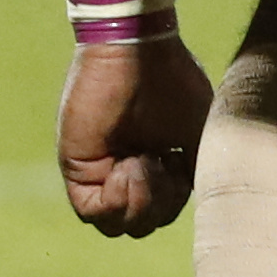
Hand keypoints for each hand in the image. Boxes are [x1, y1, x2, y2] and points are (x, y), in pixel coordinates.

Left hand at [59, 29, 211, 235]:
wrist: (139, 51)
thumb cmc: (172, 81)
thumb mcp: (198, 134)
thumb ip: (195, 171)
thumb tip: (199, 202)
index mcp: (155, 163)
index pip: (163, 210)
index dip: (176, 200)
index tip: (181, 164)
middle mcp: (126, 170)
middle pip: (141, 223)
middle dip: (160, 206)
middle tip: (165, 165)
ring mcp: (100, 171)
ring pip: (117, 224)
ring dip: (139, 203)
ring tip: (145, 162)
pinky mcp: (78, 168)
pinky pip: (92, 212)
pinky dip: (117, 200)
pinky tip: (129, 166)